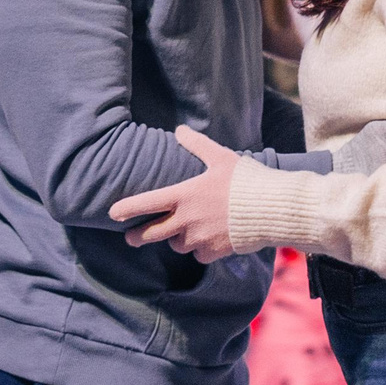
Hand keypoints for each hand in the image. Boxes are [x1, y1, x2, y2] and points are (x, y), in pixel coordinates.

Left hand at [109, 126, 249, 264]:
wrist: (272, 209)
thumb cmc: (246, 180)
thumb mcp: (220, 157)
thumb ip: (197, 145)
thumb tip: (179, 130)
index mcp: (185, 195)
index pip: (148, 203)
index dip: (128, 208)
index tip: (113, 213)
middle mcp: (188, 220)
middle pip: (154, 234)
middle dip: (138, 236)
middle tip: (130, 238)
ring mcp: (200, 238)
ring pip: (178, 245)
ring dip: (177, 239)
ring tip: (183, 232)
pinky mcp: (215, 252)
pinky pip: (199, 255)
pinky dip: (199, 250)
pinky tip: (206, 240)